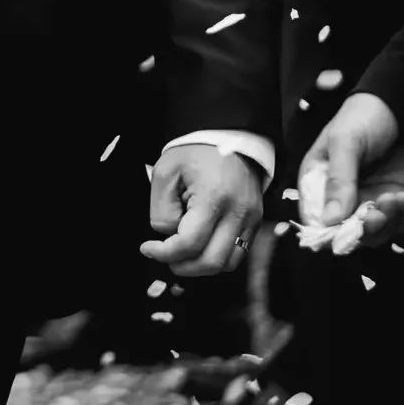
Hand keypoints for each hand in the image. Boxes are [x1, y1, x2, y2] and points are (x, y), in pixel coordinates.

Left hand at [140, 141, 262, 276]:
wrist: (231, 138)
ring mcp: (251, 220)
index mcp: (214, 198)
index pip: (190, 243)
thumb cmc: (197, 152)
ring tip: (182, 253)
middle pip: (212, 262)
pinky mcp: (255, 222)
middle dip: (183, 266)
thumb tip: (167, 236)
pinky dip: (217, 257)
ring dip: (201, 266)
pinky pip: (238, 253)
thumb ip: (162, 209)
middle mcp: (238, 213)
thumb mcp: (166, 172)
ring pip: (228, 264)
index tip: (148, 248)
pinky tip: (200, 245)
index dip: (164, 253)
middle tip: (164, 256)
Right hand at [300, 92, 403, 246]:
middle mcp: (342, 198)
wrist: (401, 107)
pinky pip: (397, 224)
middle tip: (377, 213)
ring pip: (375, 234)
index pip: (316, 219)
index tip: (346, 231)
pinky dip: (402, 218)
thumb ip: (338, 180)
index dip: (328, 231)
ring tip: (395, 198)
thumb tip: (329, 221)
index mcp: (318, 182)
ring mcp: (369, 200)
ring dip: (386, 223)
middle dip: (364, 229)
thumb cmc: (363, 118)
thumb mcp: (344, 142)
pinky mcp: (394, 202)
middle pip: (346, 233)